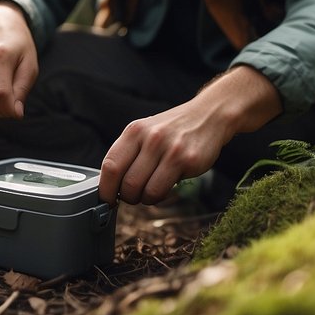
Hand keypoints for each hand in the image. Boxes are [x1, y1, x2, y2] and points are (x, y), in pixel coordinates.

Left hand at [98, 66, 281, 204]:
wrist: (209, 115)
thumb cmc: (173, 130)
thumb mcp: (145, 132)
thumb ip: (128, 154)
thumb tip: (109, 185)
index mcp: (134, 131)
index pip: (110, 165)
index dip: (105, 188)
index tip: (107, 199)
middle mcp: (150, 138)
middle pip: (125, 183)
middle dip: (127, 197)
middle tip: (133, 195)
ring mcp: (169, 149)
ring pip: (143, 191)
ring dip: (143, 199)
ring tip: (150, 190)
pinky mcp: (186, 161)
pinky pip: (162, 191)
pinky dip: (159, 196)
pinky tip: (164, 186)